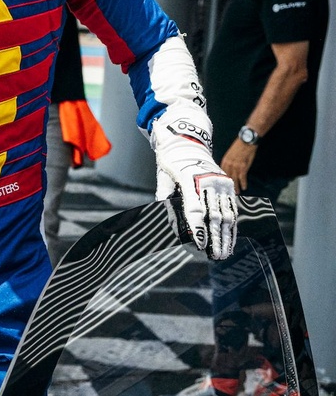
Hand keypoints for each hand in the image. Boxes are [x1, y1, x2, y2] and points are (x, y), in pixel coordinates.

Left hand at [151, 118, 237, 259]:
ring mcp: (221, 181)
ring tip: (224, 253)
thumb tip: (166, 220)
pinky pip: (232, 207)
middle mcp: (208, 180)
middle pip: (214, 214)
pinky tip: (231, 238)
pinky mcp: (228, 183)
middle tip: (215, 256)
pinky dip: (232, 225)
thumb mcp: (162, 177)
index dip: (197, 227)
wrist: (187, 141)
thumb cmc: (170, 161)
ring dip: (226, 235)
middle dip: (215, 237)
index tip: (199, 244)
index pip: (194, 208)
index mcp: (189, 178)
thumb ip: (164, 197)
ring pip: (227, 213)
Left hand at [220, 140, 255, 192]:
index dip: (223, 179)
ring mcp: (235, 166)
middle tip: (229, 191)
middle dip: (228, 185)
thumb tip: (227, 167)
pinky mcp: (243, 166)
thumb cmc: (239, 146)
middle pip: (227, 177)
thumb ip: (228, 161)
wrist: (246, 140)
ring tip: (237, 192)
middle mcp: (228, 164)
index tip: (222, 185)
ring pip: (234, 179)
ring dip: (236, 186)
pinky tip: (244, 187)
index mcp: (224, 160)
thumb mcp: (230, 153)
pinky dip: (243, 183)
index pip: (221, 172)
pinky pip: (242, 177)